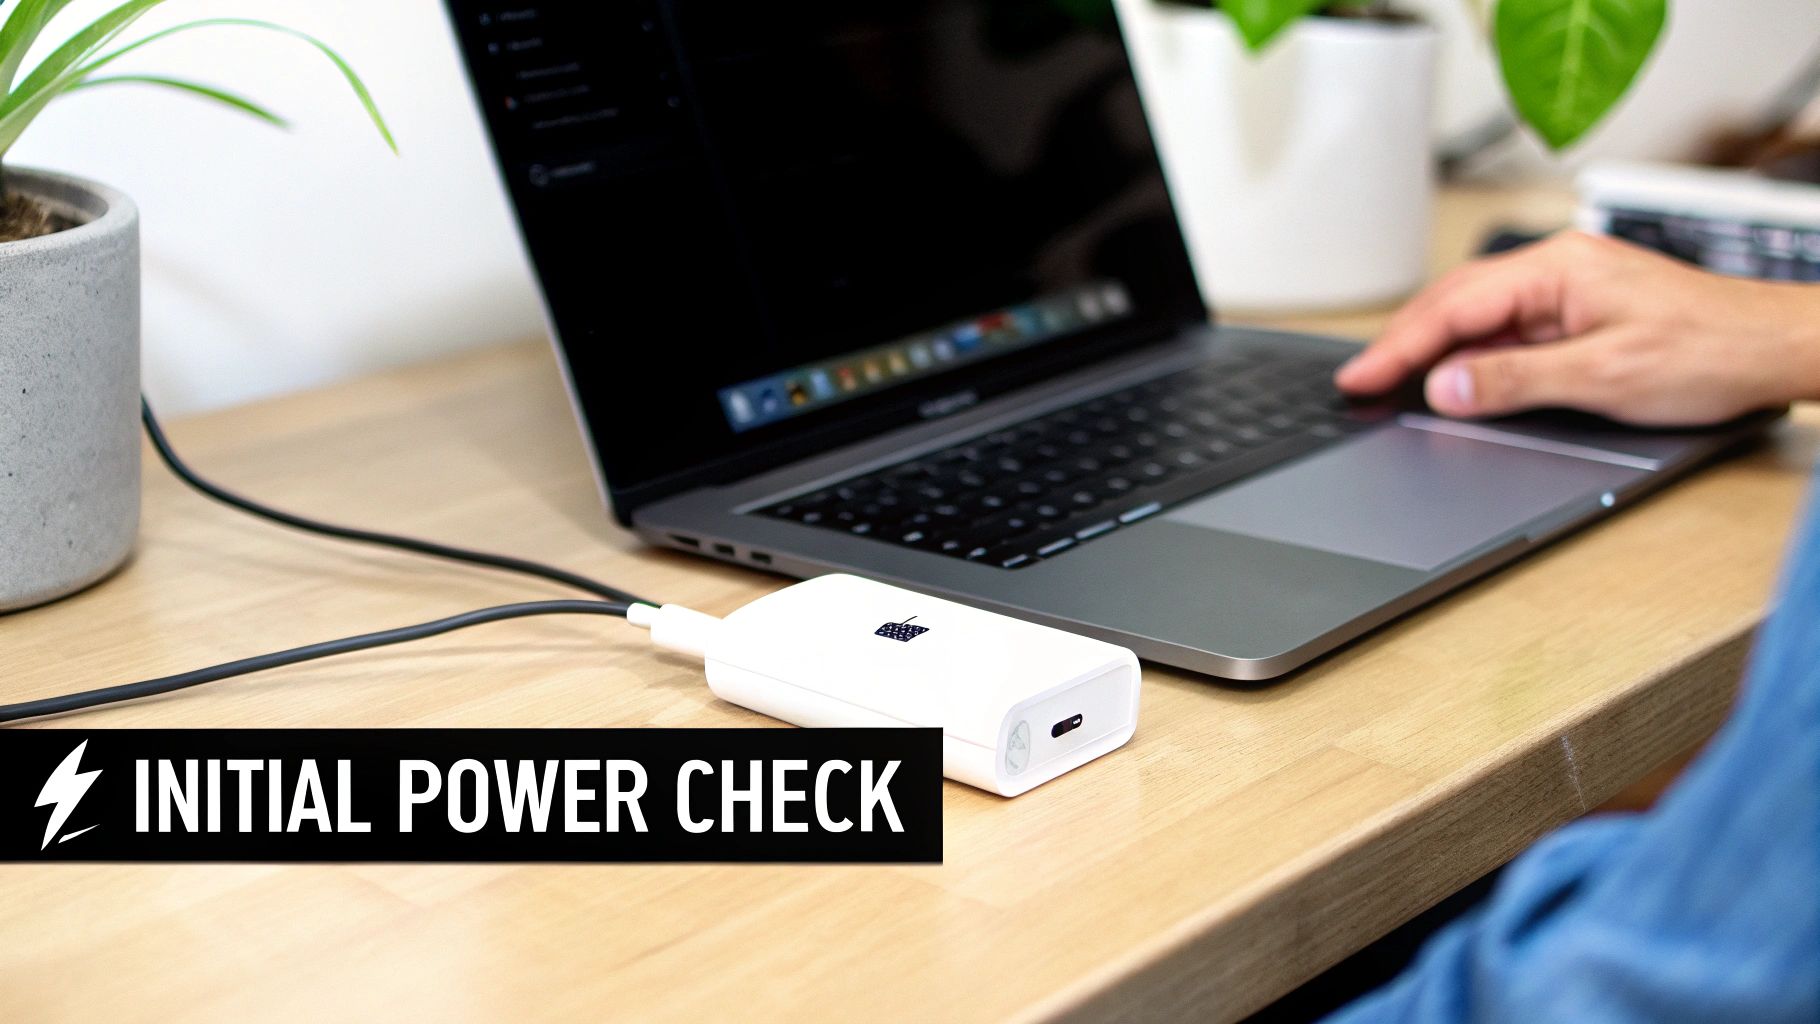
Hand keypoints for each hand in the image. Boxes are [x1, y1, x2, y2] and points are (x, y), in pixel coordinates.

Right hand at [1333, 231, 1819, 425]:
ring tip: (1391, 383)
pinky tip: (1455, 379)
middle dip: (1402, 343)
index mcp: (1558, 269)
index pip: (1454, 308)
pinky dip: (1470, 355)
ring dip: (1433, 350)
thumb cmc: (1712, 351)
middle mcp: (1559, 269)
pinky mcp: (1581, 313)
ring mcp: (1569, 290)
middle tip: (1359, 383)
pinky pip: (1507, 331)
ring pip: (1477, 316)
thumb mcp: (1605, 378)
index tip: (1359, 378)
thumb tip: (1445, 388)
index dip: (1398, 347)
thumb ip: (1516, 381)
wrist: (1779, 348)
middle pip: (1454, 304)